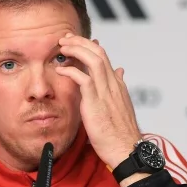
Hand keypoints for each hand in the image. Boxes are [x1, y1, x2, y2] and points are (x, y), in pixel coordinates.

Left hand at [56, 33, 141, 169]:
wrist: (126, 149)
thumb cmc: (121, 133)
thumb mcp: (121, 105)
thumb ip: (118, 86)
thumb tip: (121, 71)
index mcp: (117, 85)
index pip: (104, 57)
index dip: (89, 46)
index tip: (75, 42)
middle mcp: (113, 84)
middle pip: (98, 52)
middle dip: (80, 41)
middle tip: (65, 38)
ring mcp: (105, 92)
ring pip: (93, 60)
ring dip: (76, 49)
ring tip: (62, 46)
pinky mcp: (96, 102)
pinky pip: (83, 79)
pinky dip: (71, 71)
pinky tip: (61, 69)